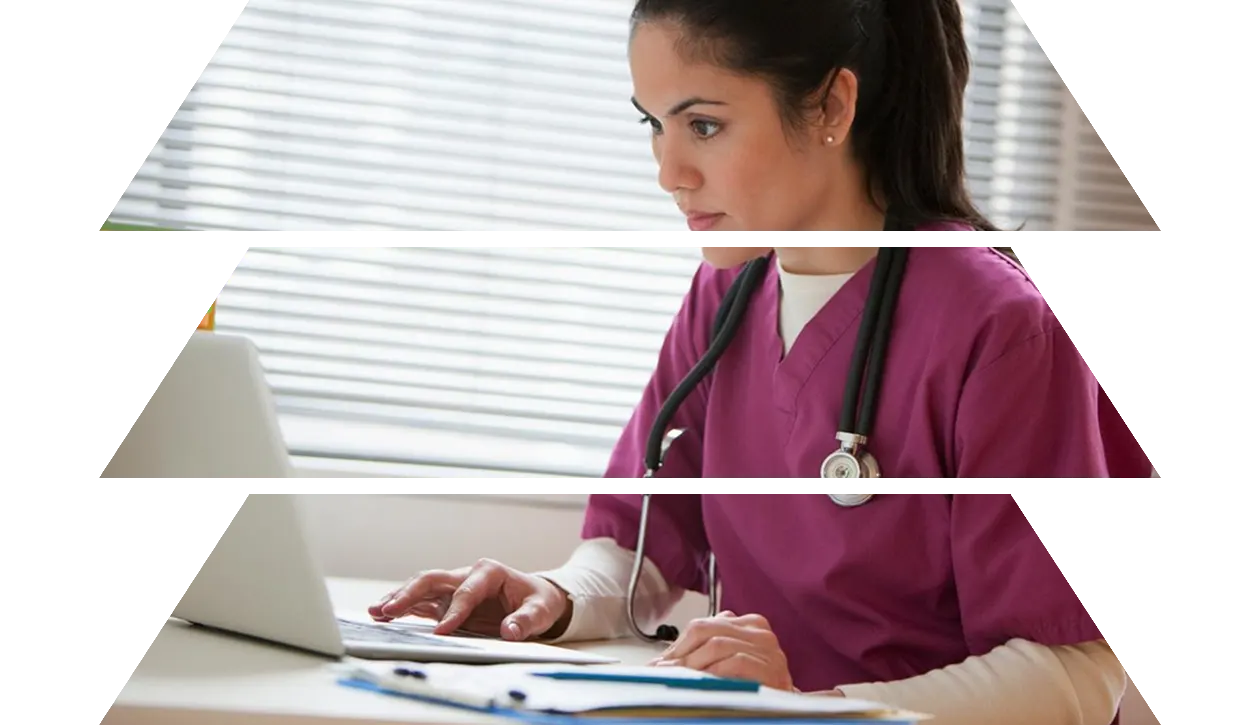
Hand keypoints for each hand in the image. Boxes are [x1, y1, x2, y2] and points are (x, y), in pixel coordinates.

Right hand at [367, 558, 570, 641]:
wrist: (535, 599)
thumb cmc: (537, 602)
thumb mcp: (539, 611)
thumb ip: (525, 621)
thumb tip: (510, 631)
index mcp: (489, 571)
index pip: (466, 591)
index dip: (454, 611)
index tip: (442, 631)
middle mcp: (466, 574)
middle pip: (432, 579)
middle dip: (410, 594)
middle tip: (389, 610)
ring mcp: (453, 587)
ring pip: (421, 588)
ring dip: (398, 599)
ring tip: (376, 612)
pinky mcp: (446, 601)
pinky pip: (421, 603)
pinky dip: (403, 608)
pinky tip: (384, 616)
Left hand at [647, 611, 793, 691]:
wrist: (786, 707)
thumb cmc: (754, 686)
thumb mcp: (727, 663)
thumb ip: (702, 655)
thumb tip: (659, 664)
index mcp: (746, 623)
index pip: (703, 625)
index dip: (678, 646)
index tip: (660, 664)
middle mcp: (759, 630)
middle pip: (708, 630)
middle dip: (682, 654)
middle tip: (664, 672)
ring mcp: (768, 647)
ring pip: (719, 645)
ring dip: (694, 664)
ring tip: (680, 679)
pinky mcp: (772, 666)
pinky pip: (736, 663)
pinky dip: (714, 673)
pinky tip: (703, 683)